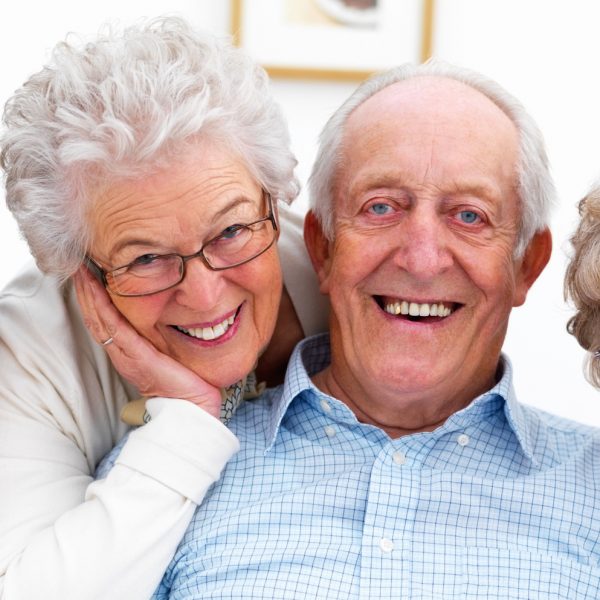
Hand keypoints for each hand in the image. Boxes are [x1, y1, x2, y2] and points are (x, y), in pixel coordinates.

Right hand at [73, 266, 221, 419]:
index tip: (88, 272)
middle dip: (86, 289)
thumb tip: (169, 313)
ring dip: (88, 293)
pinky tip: (95, 289)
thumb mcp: (169, 354)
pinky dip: (101, 306)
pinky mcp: (137, 357)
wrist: (191, 410)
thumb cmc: (184, 383)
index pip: (105, 319)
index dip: (94, 296)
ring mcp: (127, 355)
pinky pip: (114, 327)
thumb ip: (161, 338)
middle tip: (77, 263)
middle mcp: (122, 352)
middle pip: (95, 316)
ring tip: (81, 270)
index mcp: (128, 351)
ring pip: (99, 319)